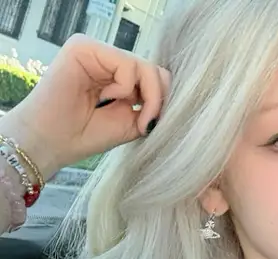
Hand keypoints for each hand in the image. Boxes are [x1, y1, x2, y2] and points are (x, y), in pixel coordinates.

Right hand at [0, 34, 170, 178]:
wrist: (55, 142)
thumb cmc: (88, 134)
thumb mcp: (132, 122)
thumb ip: (152, 106)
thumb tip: (171, 93)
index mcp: (120, 76)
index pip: (157, 78)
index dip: (162, 101)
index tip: (150, 124)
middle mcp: (109, 60)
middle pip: (155, 70)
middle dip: (158, 99)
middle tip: (145, 122)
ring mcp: (98, 51)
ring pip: (145, 66)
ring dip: (147, 96)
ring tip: (129, 113)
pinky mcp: (85, 47)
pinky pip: (127, 65)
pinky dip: (125, 88)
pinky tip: (107, 97)